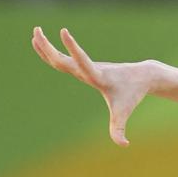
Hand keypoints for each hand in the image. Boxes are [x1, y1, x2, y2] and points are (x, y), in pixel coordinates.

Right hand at [31, 26, 153, 146]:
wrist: (143, 76)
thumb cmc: (133, 95)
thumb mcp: (124, 113)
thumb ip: (119, 130)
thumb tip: (124, 146)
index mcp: (97, 76)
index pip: (82, 61)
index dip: (73, 47)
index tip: (64, 31)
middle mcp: (90, 69)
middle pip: (65, 58)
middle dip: (49, 46)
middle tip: (36, 30)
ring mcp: (88, 66)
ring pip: (63, 57)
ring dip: (47, 46)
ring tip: (35, 31)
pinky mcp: (87, 66)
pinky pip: (66, 58)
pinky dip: (54, 53)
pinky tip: (44, 47)